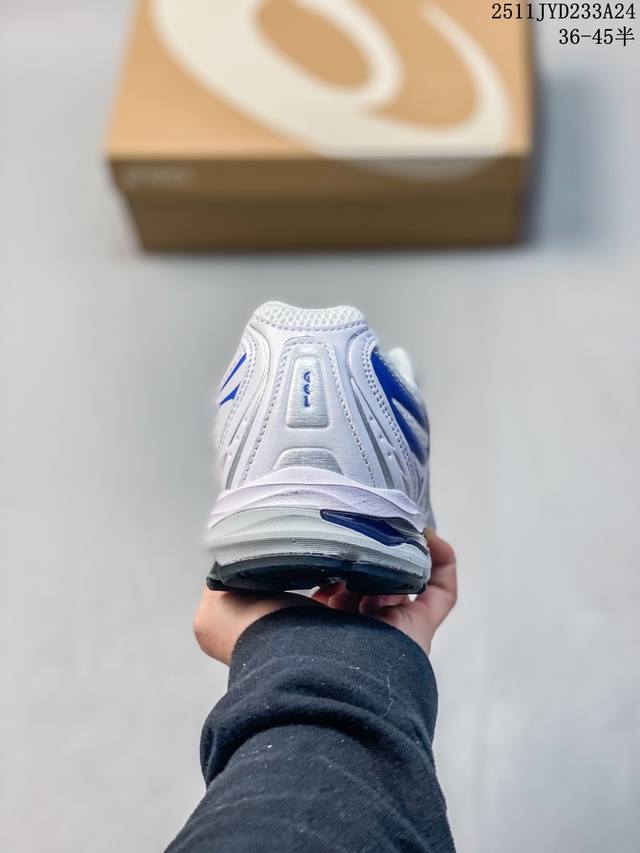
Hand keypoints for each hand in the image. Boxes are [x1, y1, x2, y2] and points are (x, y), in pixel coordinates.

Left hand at [193, 530, 456, 663]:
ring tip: (390, 519)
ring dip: (400, 548)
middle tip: (364, 517)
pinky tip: (424, 532)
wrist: (302, 669)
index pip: (324, 584)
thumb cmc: (259, 638)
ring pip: (403, 581)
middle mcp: (349, 627)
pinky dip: (440, 558)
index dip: (328, 553)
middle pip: (368, 580)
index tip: (327, 523)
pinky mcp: (418, 628)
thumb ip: (222, 581)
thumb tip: (226, 562)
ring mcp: (386, 629)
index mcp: (306, 623)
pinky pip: (441, 590)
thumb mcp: (217, 607)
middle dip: (369, 548)